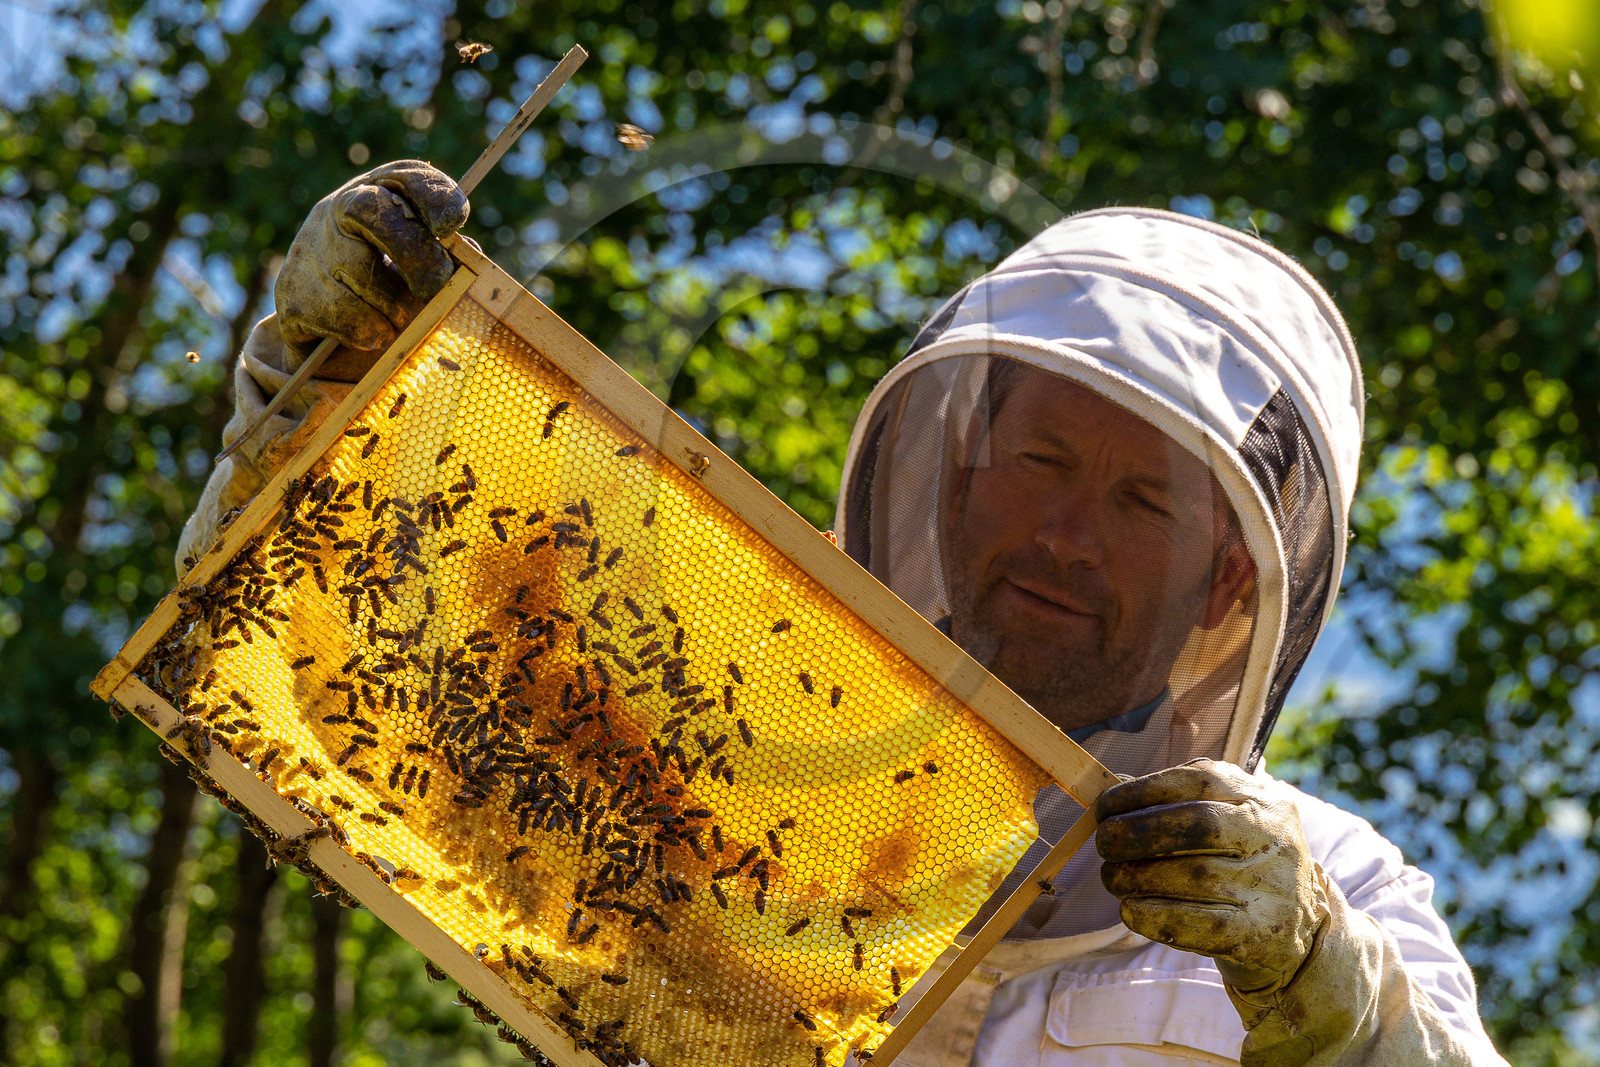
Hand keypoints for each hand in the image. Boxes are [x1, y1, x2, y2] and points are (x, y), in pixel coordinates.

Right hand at [275, 160, 469, 378]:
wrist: (317, 321)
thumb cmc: (385, 286)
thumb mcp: (413, 261)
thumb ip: (444, 255)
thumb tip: (468, 257)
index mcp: (375, 195)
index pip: (404, 176)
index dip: (432, 194)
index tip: (451, 225)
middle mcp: (335, 212)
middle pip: (370, 211)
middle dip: (413, 252)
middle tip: (434, 286)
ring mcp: (308, 252)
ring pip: (363, 275)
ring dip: (394, 308)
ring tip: (399, 319)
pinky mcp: (293, 297)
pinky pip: (348, 317)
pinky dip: (371, 332)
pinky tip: (372, 332)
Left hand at [1095, 758, 1328, 994]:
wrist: (1302, 927)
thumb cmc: (1239, 862)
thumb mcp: (1224, 819)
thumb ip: (1176, 802)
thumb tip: (1114, 791)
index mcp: (1257, 798)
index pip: (1197, 781)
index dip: (1140, 792)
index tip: (1104, 808)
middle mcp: (1272, 836)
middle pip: (1198, 825)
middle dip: (1136, 833)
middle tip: (1105, 845)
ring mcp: (1271, 885)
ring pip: (1195, 875)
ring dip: (1137, 877)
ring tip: (1112, 878)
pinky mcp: (1261, 932)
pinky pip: (1199, 924)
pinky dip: (1153, 915)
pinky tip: (1129, 910)